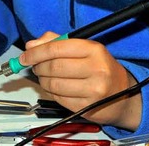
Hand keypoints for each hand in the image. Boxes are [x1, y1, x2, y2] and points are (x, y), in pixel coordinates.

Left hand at [20, 32, 141, 129]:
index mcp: (94, 50)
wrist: (124, 94)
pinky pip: (58, 98)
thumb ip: (56, 42)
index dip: (36, 53)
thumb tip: (31, 45)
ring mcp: (93, 90)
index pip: (56, 49)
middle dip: (38, 67)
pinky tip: (55, 87)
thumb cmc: (99, 67)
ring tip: (44, 76)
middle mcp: (96, 69)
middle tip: (34, 66)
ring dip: (42, 80)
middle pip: (53, 67)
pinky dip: (51, 92)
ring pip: (53, 84)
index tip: (24, 56)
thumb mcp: (83, 48)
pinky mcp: (87, 107)